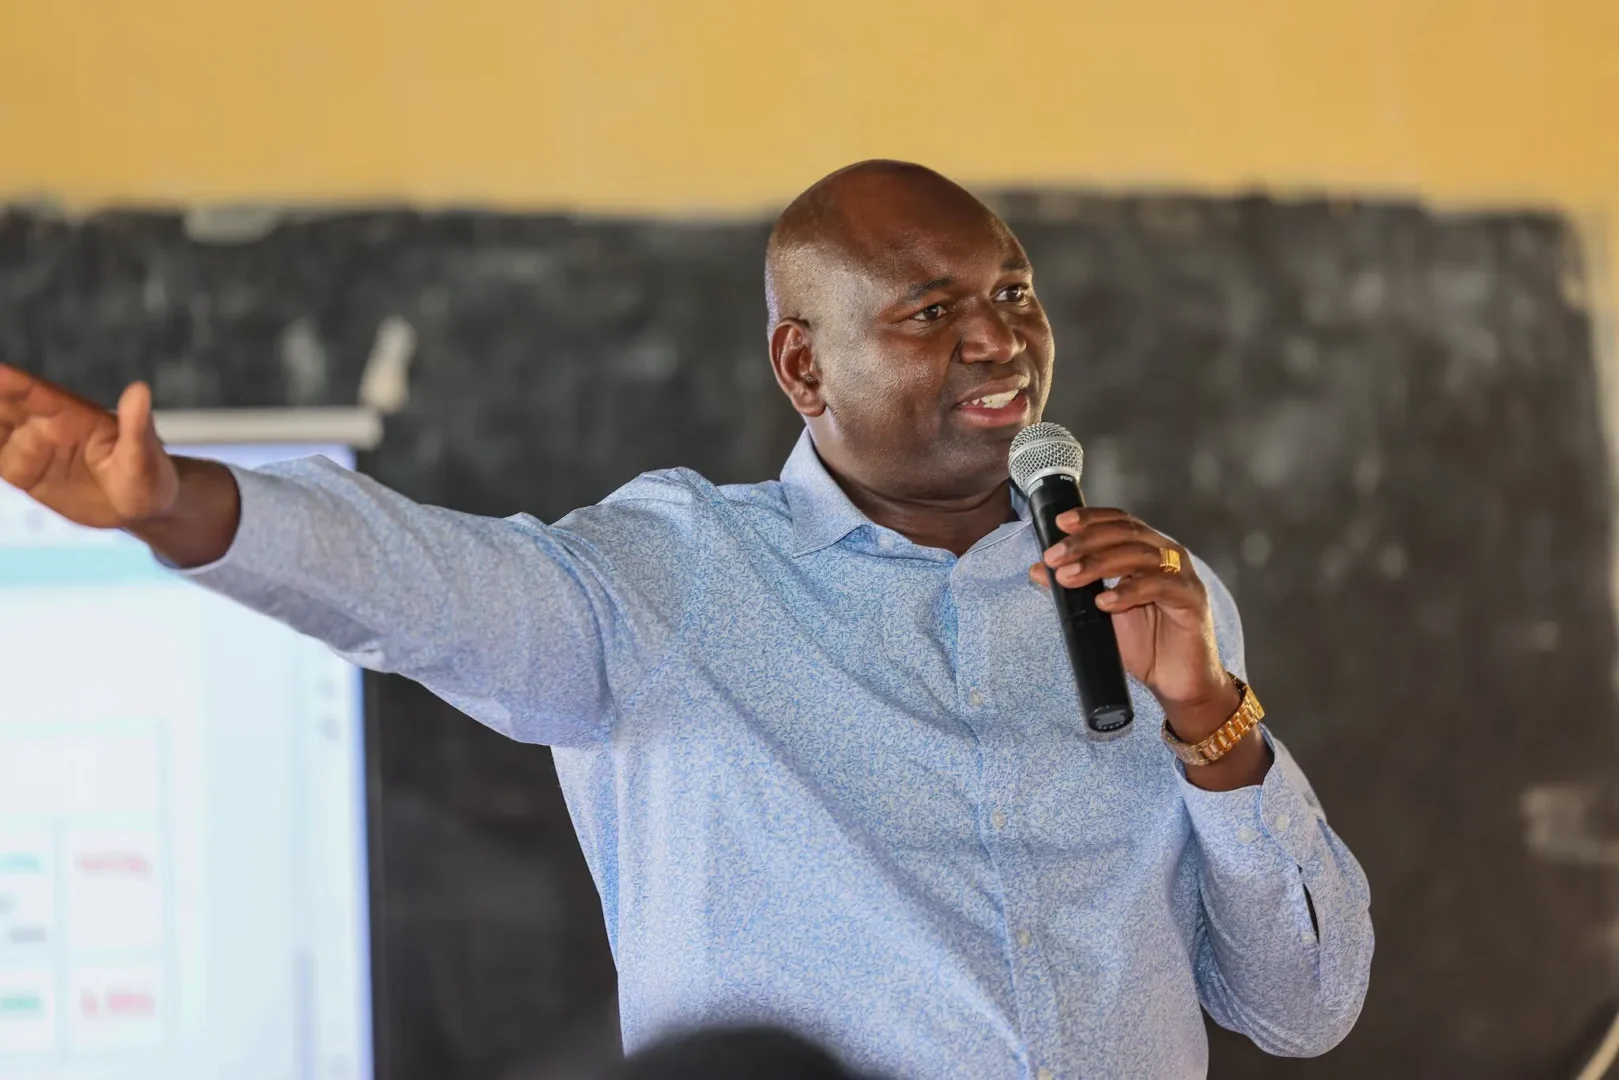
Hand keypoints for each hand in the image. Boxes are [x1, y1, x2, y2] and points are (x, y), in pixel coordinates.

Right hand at [0, 364, 177, 527]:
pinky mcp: (21, 470)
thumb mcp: (146, 455)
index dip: (6, 381)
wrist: (141, 505)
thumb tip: (141, 389)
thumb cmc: (151, 477)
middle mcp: (44, 424)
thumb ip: (138, 425)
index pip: (31, 392)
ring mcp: (29, 446)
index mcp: (72, 414)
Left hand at [1029, 507, 1231, 730]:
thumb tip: (1037, 569)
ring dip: (1099, 564)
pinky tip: (1104, 602)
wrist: (1176, 681)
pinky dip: (1129, 591)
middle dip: (1085, 542)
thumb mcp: (1098, 614)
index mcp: (1146, 550)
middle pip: (1126, 534)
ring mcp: (1182, 575)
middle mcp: (1166, 556)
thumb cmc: (1142, 644)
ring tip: (1069, 578)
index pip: (1119, 522)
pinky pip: (1160, 587)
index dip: (1091, 518)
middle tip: (1055, 557)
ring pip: (1139, 556)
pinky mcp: (1192, 599)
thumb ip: (1072, 588)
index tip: (1060, 523)